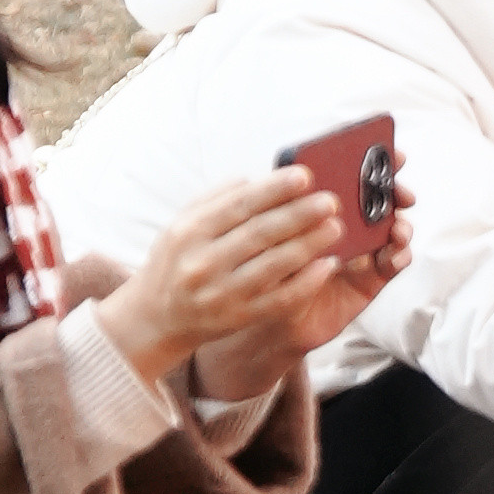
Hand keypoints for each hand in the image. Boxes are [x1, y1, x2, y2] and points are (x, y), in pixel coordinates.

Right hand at [102, 172, 389, 394]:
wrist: (156, 317)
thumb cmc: (177, 260)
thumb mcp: (182, 223)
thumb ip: (217, 198)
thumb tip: (258, 179)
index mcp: (190, 232)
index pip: (239, 205)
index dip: (274, 189)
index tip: (305, 175)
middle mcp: (203, 263)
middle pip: (260, 233)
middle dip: (299, 215)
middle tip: (331, 201)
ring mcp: (222, 294)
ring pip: (273, 266)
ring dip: (309, 245)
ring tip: (336, 228)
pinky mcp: (239, 318)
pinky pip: (279, 300)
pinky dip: (306, 283)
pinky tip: (327, 266)